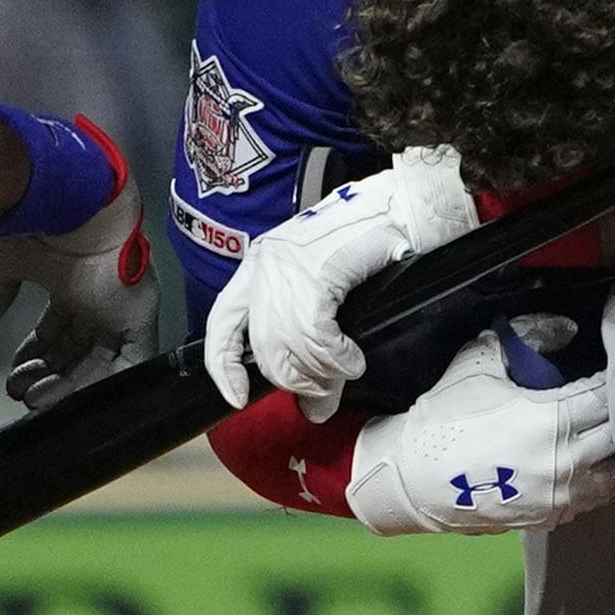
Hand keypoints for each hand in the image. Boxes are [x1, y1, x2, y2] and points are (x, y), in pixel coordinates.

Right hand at [0, 181, 156, 409]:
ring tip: (36, 398)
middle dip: (48, 376)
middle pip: (77, 351)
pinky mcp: (139, 313)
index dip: (35, 358)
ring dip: (69, 386)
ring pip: (101, 361)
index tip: (14, 376)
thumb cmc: (34, 220)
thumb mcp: (5, 262)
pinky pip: (130, 361)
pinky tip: (68, 395)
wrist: (65, 199)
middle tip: (22, 392)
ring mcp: (120, 305)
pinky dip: (103, 383)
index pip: (57, 332)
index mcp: (70, 280)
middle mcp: (97, 295)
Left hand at [204, 150, 476, 417]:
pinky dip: (338, 359)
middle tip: (320, 395)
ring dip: (320, 374)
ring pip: (290, 347)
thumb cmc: (360, 245)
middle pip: (262, 347)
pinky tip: (351, 359)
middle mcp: (263, 267)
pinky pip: (317, 337)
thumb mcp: (318, 283)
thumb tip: (312, 407)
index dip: (223, 367)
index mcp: (255, 267)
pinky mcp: (316, 274)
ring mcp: (287, 269)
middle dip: (292, 380)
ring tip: (342, 374)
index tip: (238, 398)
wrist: (394, 208)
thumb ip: (304, 335)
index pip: (221, 325)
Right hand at [346, 325, 614, 535]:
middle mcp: (564, 461)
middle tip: (611, 399)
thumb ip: (526, 336)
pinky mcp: (550, 518)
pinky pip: (590, 498)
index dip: (610, 379)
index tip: (607, 370)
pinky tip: (584, 465)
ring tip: (605, 435)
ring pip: (613, 473)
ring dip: (612, 452)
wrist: (411, 477)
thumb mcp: (478, 362)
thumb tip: (564, 327)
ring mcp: (560, 496)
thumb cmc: (445, 415)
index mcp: (552, 419)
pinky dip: (593, 480)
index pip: (605, 395)